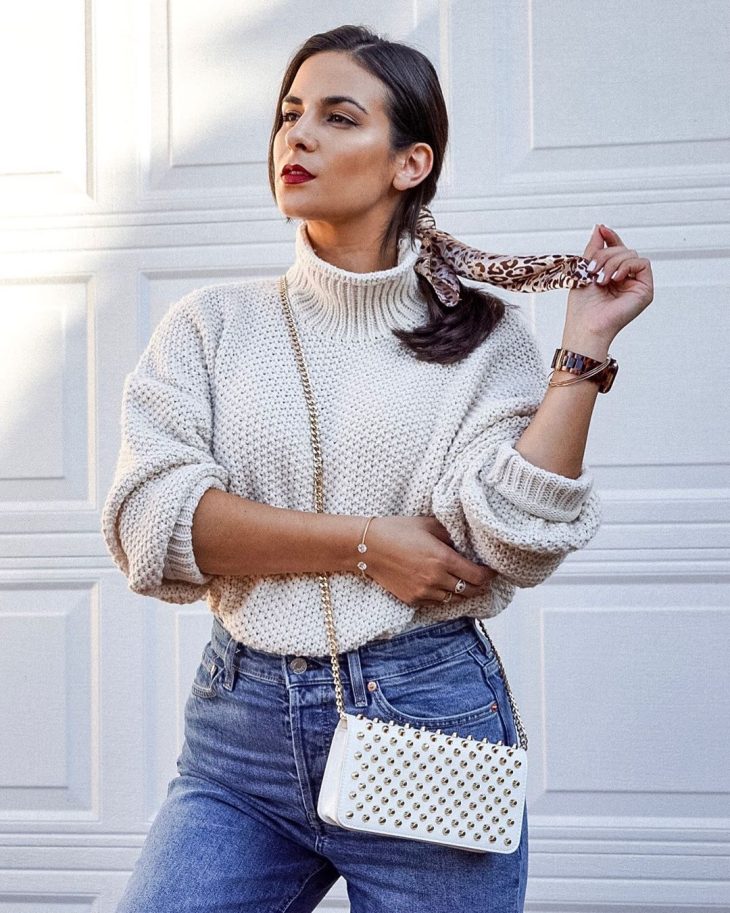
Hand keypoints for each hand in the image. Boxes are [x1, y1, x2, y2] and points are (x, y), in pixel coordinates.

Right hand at [361, 515, 495, 607]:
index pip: (477, 575)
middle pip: (469, 591)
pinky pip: (436, 603)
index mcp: (442, 559)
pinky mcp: (412, 600)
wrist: (367, 547)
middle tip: (485, 580)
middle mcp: (435, 579)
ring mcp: (423, 592)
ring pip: (454, 599)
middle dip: (480, 586)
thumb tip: (467, 542)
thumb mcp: (428, 525)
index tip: (492, 571)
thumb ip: (450, 534)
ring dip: (463, 592)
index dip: (489, 575)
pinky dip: (444, 596)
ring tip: (466, 584)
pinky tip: (445, 587)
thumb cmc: (397, 530)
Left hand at [565, 224, 653, 344]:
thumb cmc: (582, 308)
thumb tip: (600, 229)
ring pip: (631, 254)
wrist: (586, 325)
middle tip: (593, 270)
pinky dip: (626, 266)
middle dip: (606, 255)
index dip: (610, 238)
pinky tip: (615, 278)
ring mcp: (635, 284)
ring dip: (613, 262)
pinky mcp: (645, 290)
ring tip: (601, 279)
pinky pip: (642, 263)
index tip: (602, 230)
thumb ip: (594, 249)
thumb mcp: (584, 270)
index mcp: (610, 274)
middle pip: (623, 249)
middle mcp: (624, 279)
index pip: (616, 250)